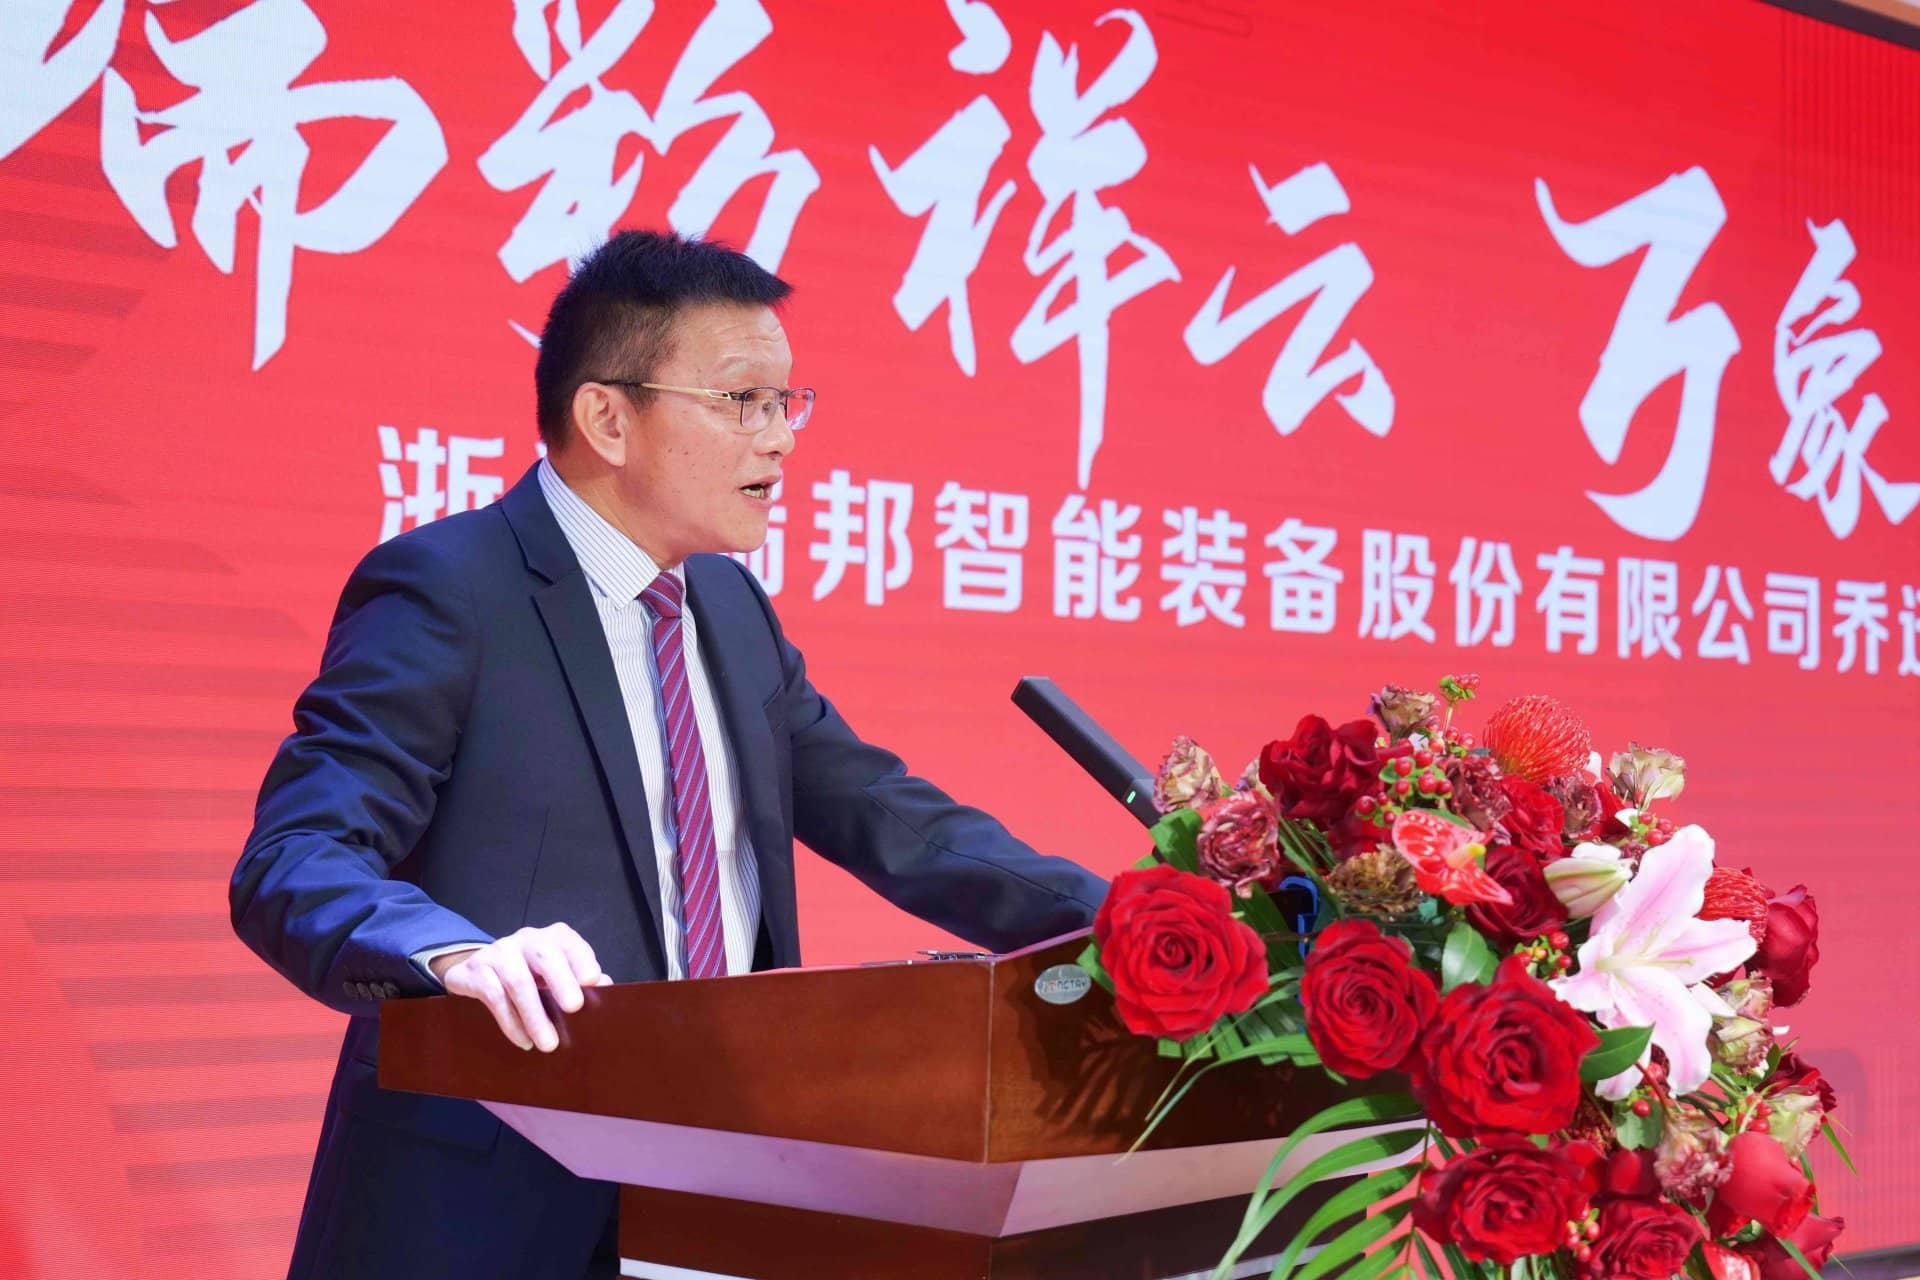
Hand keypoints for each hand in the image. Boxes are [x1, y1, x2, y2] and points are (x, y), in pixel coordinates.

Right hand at [430, 923, 612, 1051]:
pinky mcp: (474, 970)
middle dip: (561, 980)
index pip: (570, 943)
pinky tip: (524, 1041)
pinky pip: (494, 996)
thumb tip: (605, 986)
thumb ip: (581, 980)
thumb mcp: (558, 974)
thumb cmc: (532, 975)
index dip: (581, 960)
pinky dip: (511, 1022)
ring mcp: (498, 952)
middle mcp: (526, 939)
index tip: (592, 980)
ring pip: (517, 980)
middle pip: (544, 954)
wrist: (479, 970)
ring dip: (534, 1015)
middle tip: (574, 1007)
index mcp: (553, 937)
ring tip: (548, 1044)